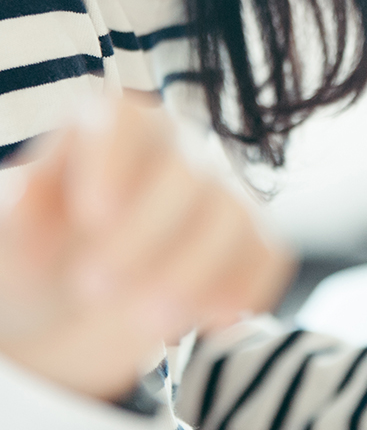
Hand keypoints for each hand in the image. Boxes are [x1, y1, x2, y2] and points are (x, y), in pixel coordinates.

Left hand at [0, 95, 294, 400]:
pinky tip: (205, 320)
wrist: (70, 307)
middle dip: (144, 238)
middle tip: (92, 288)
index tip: (91, 215)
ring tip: (148, 320)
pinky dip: (243, 289)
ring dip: (195, 272)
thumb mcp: (12, 234)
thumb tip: (23, 194)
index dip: (114, 162)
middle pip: (185, 174)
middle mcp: (174, 148)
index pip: (124, 120)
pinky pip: (267, 255)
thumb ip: (19, 209)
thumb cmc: (39, 255)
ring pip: (232, 218)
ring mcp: (219, 192)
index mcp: (112, 129)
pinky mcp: (249, 239)